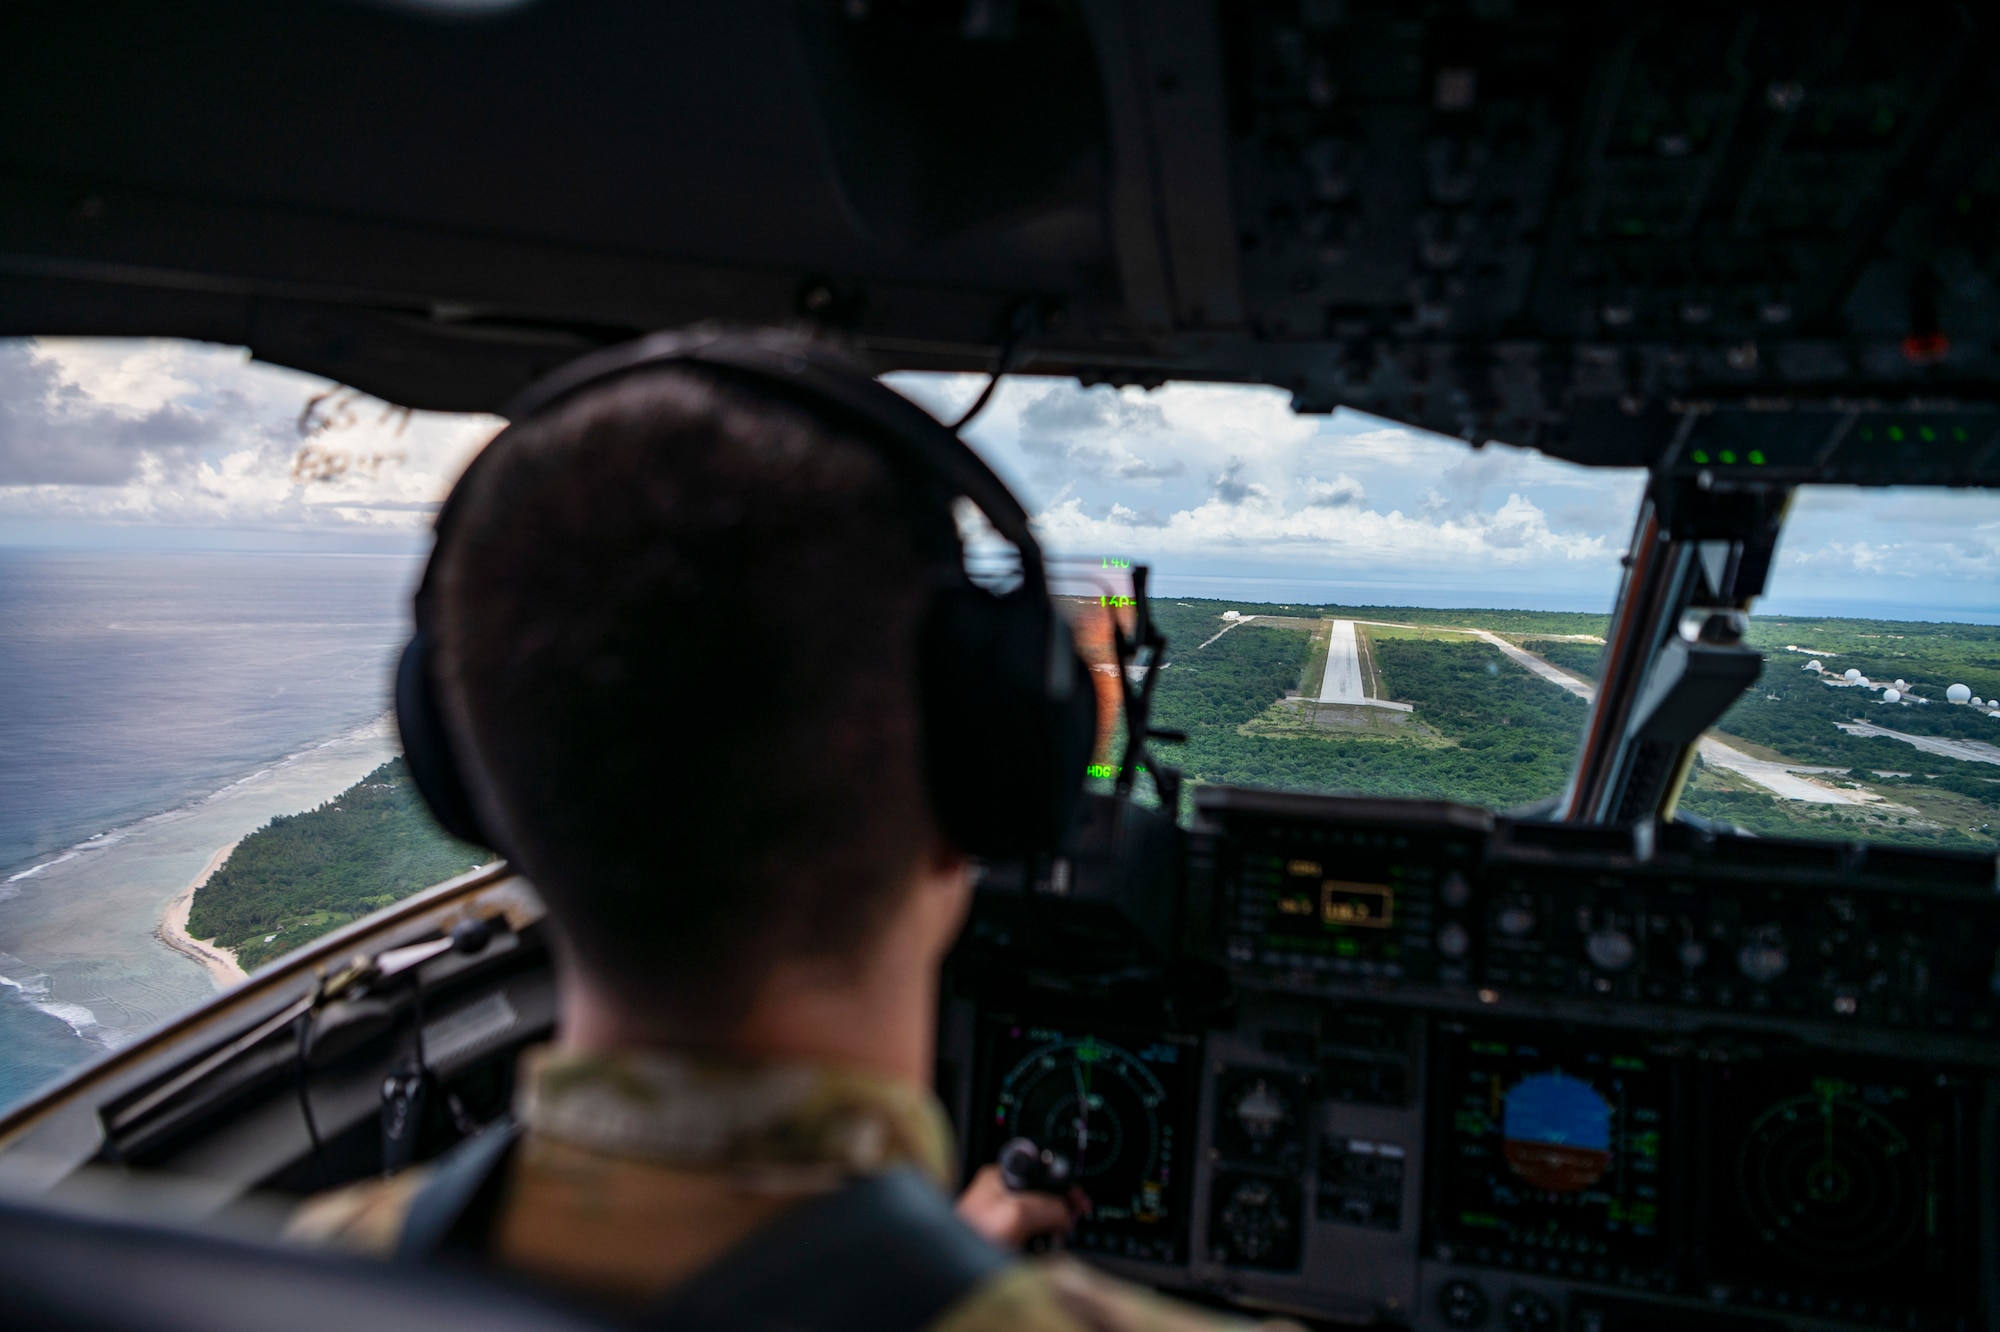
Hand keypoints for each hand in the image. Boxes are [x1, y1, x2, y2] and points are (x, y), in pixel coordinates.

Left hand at [955, 1164, 1085, 1249]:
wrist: (952, 1278)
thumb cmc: (967, 1241)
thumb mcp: (1015, 1215)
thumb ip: (1047, 1206)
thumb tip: (1065, 1213)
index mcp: (999, 1178)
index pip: (1041, 1172)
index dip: (1063, 1186)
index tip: (1079, 1203)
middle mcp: (999, 1197)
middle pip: (1044, 1199)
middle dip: (1058, 1215)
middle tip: (1064, 1230)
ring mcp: (1001, 1222)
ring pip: (1040, 1224)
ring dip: (1049, 1237)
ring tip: (1045, 1248)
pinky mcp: (1003, 1244)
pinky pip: (1031, 1244)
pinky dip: (1038, 1252)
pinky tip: (1034, 1258)